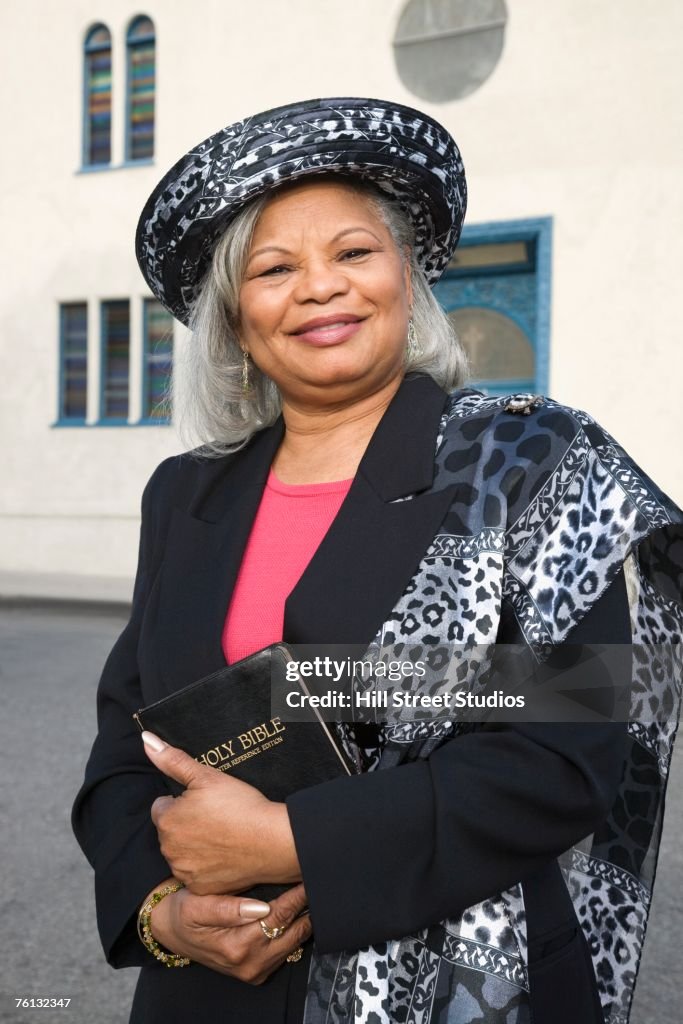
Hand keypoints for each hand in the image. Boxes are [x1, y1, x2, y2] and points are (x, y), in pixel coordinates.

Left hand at [142, 731, 300, 893]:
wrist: (272, 841)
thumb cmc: (240, 805)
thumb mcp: (206, 776)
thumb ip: (173, 760)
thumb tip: (147, 740)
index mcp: (166, 819)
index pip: (163, 806)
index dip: (183, 802)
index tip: (205, 802)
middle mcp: (168, 849)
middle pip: (171, 831)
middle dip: (186, 823)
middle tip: (216, 816)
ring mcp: (184, 871)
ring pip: (182, 852)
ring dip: (194, 845)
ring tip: (223, 834)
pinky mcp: (200, 888)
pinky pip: (196, 874)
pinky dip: (207, 866)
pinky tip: (225, 854)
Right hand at [149, 877, 311, 983]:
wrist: (171, 932)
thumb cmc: (182, 913)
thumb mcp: (196, 905)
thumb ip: (228, 908)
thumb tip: (261, 907)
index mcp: (236, 946)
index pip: (278, 917)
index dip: (297, 896)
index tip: (308, 876)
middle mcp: (249, 963)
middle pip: (294, 932)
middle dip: (307, 907)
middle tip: (317, 881)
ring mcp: (255, 971)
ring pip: (295, 943)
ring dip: (304, 919)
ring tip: (310, 894)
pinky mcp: (257, 972)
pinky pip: (287, 951)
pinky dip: (295, 931)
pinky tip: (297, 912)